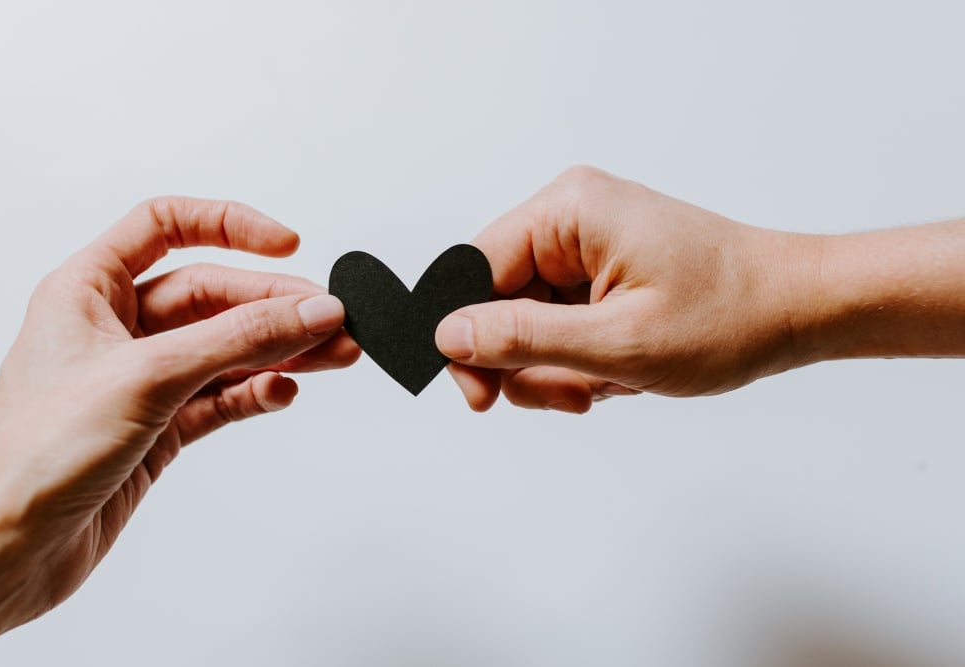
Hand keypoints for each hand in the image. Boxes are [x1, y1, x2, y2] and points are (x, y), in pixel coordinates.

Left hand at [0, 198, 359, 644]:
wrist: (6, 552)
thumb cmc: (33, 456)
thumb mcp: (148, 377)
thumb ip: (238, 340)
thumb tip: (309, 310)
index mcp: (89, 290)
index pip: (166, 225)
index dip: (229, 225)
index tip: (286, 244)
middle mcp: (116, 329)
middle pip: (213, 294)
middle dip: (276, 305)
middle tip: (331, 319)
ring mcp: (142, 379)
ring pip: (227, 348)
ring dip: (281, 350)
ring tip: (334, 354)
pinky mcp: (160, 427)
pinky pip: (223, 396)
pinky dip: (256, 392)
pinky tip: (281, 392)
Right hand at [435, 166, 821, 411]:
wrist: (799, 309)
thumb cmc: (730, 315)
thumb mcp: (618, 342)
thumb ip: (523, 339)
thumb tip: (448, 336)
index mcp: (568, 211)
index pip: (472, 271)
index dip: (467, 339)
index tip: (481, 397)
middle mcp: (571, 217)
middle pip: (498, 302)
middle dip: (528, 362)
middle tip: (574, 394)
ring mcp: (588, 244)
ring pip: (528, 322)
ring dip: (559, 368)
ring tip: (609, 383)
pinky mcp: (602, 270)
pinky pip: (560, 323)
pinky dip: (581, 360)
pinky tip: (620, 371)